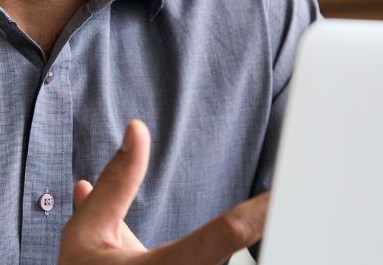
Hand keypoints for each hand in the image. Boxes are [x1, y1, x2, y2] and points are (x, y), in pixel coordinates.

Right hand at [58, 119, 270, 263]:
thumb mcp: (87, 231)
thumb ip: (117, 181)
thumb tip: (137, 130)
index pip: (225, 235)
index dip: (261, 212)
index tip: (289, 192)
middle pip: (236, 253)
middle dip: (265, 226)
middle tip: (295, 198)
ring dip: (250, 244)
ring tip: (279, 215)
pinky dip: (228, 254)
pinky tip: (259, 238)